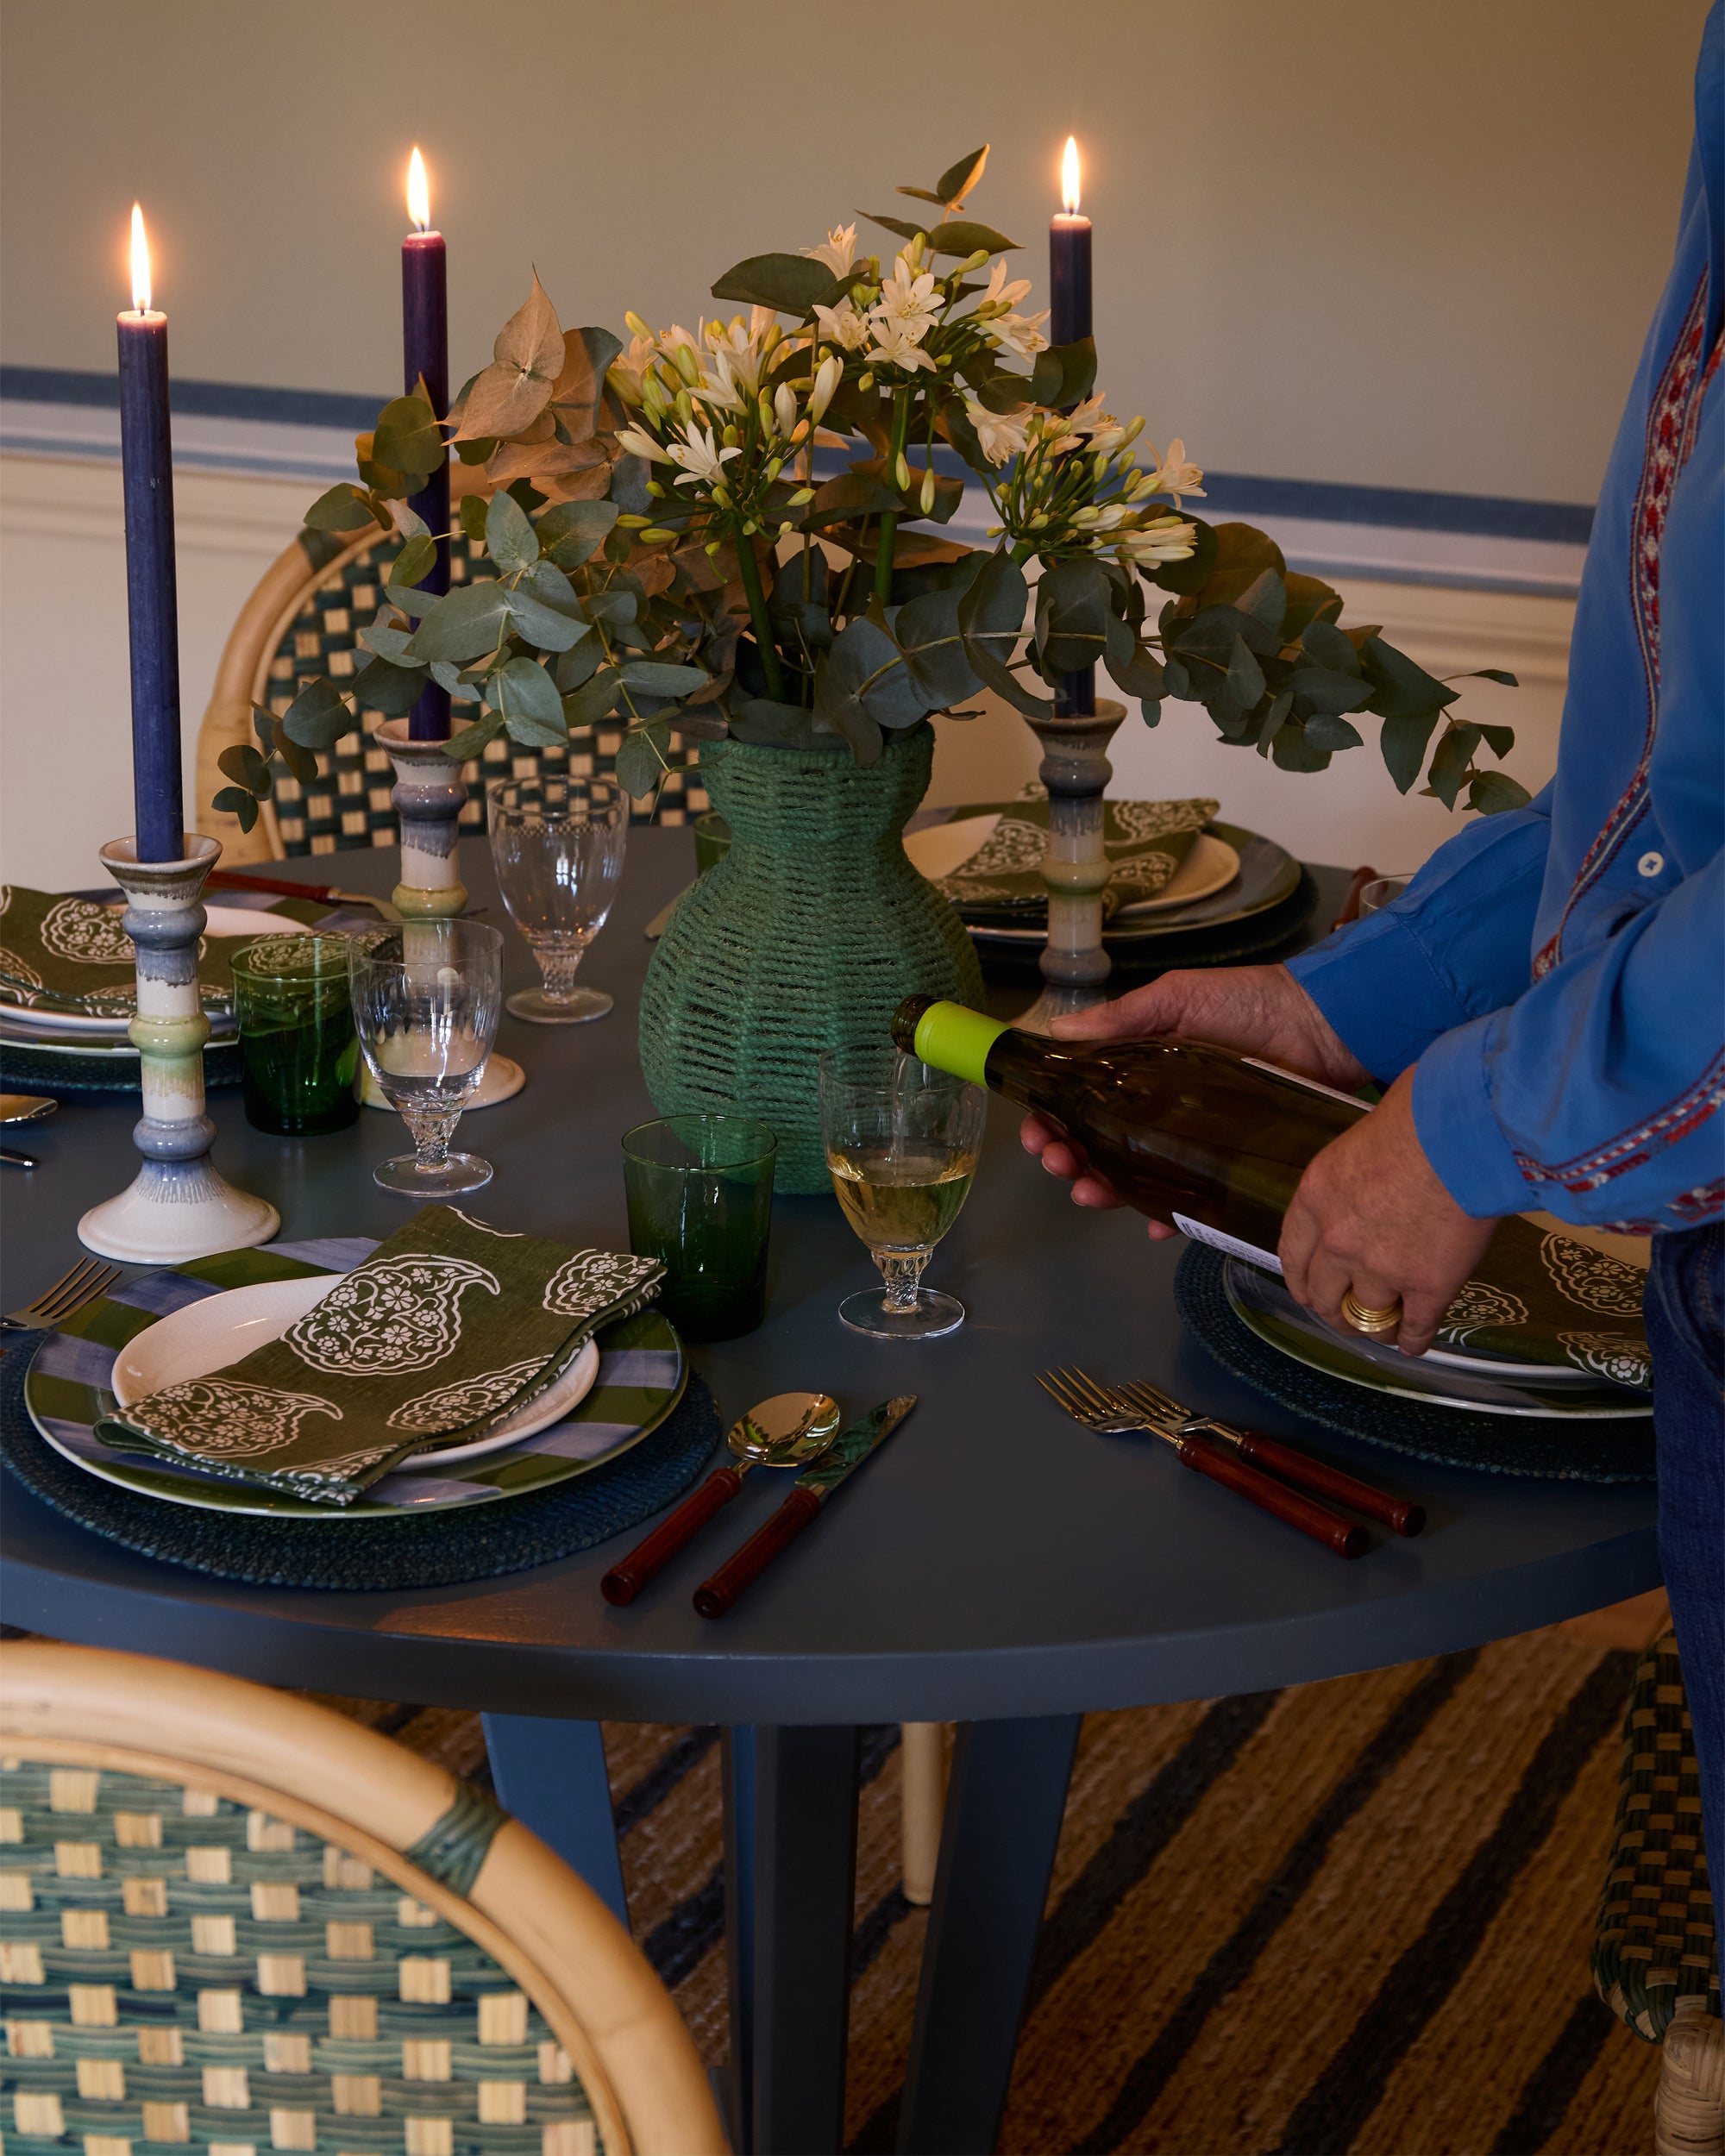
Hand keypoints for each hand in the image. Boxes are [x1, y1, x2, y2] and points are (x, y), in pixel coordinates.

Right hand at [1020, 965, 1369, 1233]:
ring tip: (1089, 1193)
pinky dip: (1168, 1217)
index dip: (1051, 1118)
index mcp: (1137, 1069)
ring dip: (1103, 1190)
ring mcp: (1190, 1141)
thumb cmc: (1251, 1002)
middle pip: (1096, 1145)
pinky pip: (1191, 1202)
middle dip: (1067, 1159)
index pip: (1079, 1100)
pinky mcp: (1227, 1166)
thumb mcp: (1181, 997)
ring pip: (1133, 1177)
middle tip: (1059, 1164)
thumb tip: (1060, 1031)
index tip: (1037, 1131)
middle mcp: (1157, 1109)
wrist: (1326, 1025)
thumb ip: (1125, 1016)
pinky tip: (1154, 1223)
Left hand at [1279, 1068, 1495, 1354]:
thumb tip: (1369, 1188)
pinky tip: (1415, 1343)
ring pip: (1366, 1317)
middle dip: (1334, 1310)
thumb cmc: (1417, 1118)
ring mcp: (1380, 1268)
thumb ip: (1351, 1183)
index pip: (1293, 1255)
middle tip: (1347, 1315)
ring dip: (1375, 1327)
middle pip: (1322, 1295)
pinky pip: (1414, 1327)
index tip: (1310, 1290)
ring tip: (1384, 1329)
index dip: (1302, 1279)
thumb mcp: (1357, 1145)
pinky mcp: (1426, 1286)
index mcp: (1314, 1200)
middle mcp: (1336, 1241)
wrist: (1460, 1132)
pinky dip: (1414, 1340)